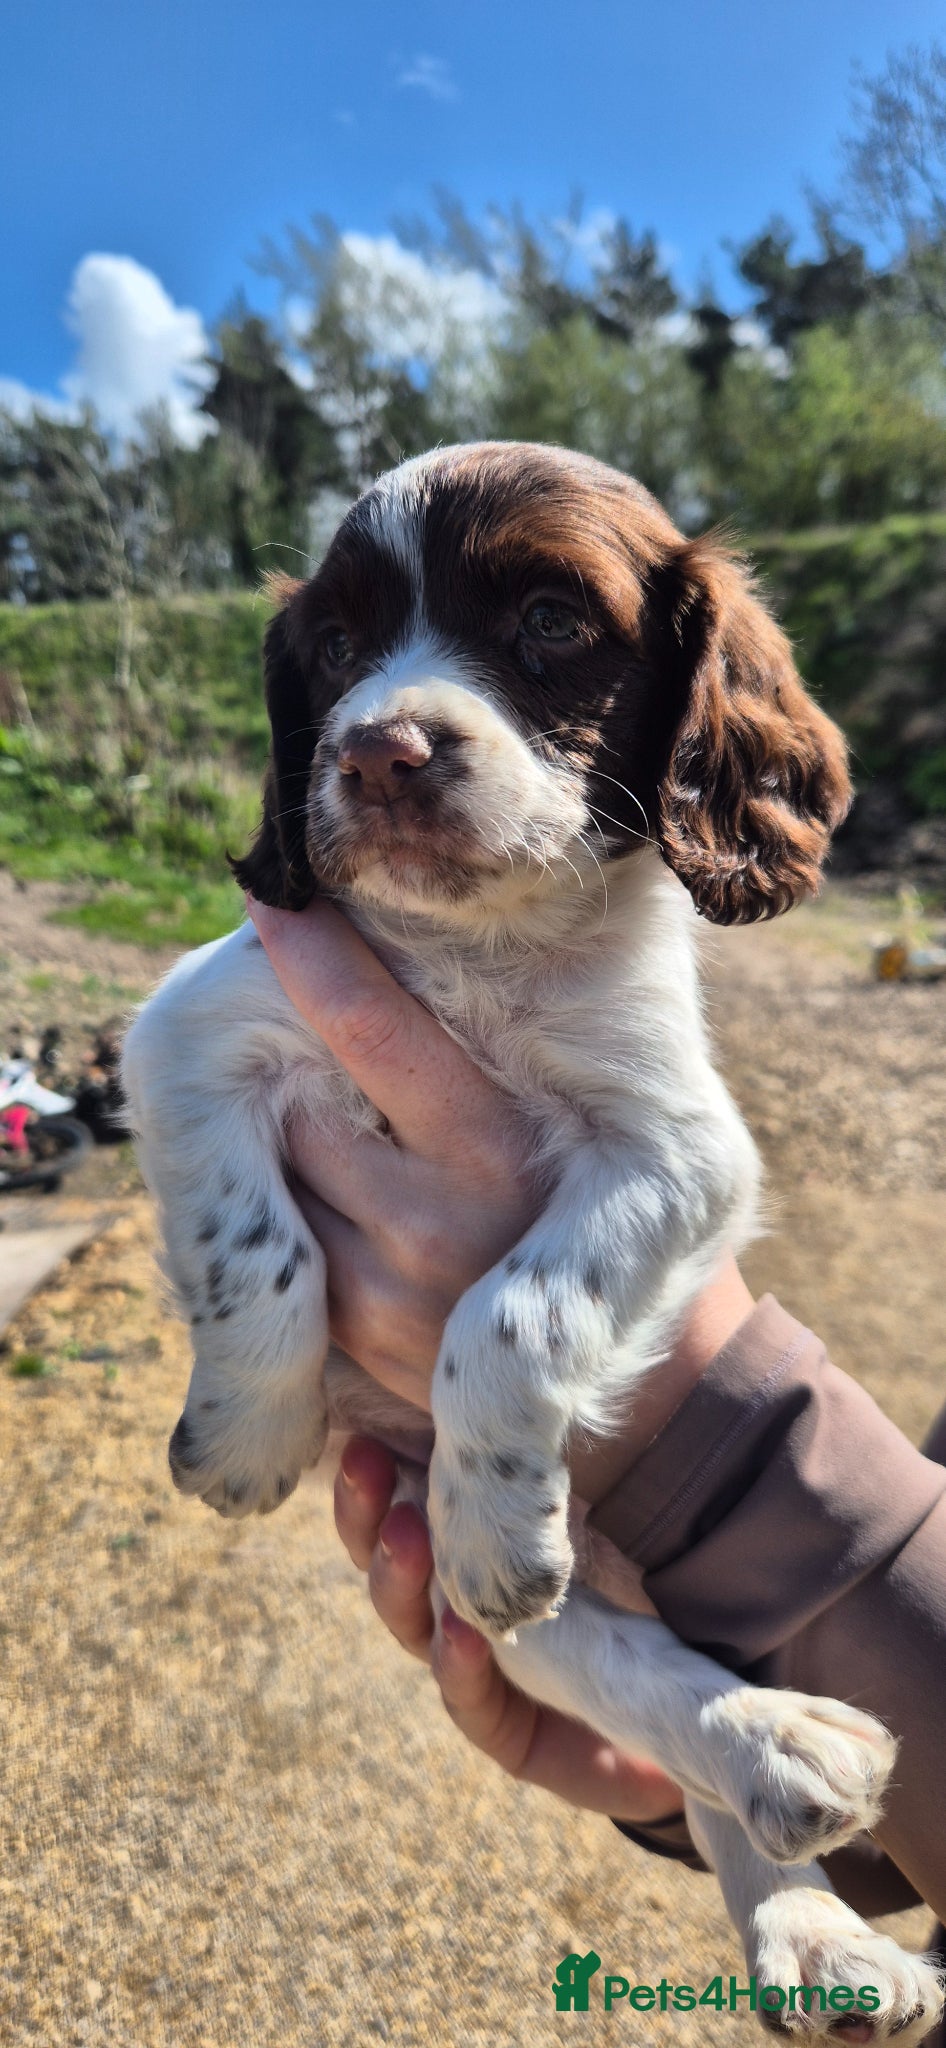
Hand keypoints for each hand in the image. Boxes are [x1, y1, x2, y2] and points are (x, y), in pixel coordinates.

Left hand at [246, 896, 754, 1502]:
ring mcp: (389, 1295)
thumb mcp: (609, 1137)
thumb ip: (537, 1057)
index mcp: (509, 1153)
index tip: (274, 899)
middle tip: (302, 1038)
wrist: (646, 1400)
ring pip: (284, 1175)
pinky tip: (331, 1197)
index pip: (384, 1037)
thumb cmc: (613, 1227)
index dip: (321, 962)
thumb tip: (470, 917)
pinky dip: (294, 1210)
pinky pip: (290, 1244)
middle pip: (305, 1105)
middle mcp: (446, 1225)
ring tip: (341, 1128)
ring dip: (291, 1145)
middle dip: (298, 1072)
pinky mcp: (359, 1344)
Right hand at [334, 1434, 683, 1821]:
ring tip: (406, 1531)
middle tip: (363, 1462)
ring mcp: (474, 1672)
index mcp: (468, 1550)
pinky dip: (460, 1664)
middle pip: (387, 1559)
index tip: (359, 1431)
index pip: (401, 1504)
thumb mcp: (596, 1516)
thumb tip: (522, 1366)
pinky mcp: (506, 1731)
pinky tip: (461, 1631)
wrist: (681, 1715)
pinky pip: (469, 1700)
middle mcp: (456, 1607)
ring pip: (413, 1626)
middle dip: (368, 1512)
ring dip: (400, 1578)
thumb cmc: (637, 1600)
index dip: (372, 1473)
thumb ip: (553, 1460)